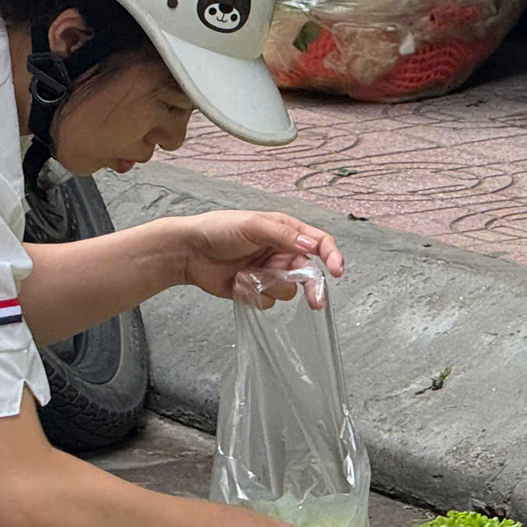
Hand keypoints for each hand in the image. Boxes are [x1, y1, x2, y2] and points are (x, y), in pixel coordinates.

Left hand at [175, 210, 344, 305]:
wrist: (189, 252)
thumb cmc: (218, 230)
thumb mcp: (253, 225)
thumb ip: (283, 235)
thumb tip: (311, 246)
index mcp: (286, 232)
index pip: (319, 243)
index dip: (331, 256)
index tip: (337, 271)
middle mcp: (282, 253)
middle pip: (309, 273)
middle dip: (311, 286)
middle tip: (316, 302)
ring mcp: (270, 273)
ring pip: (289, 290)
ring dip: (272, 286)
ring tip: (249, 275)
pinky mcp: (257, 290)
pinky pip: (269, 301)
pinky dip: (256, 295)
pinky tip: (239, 284)